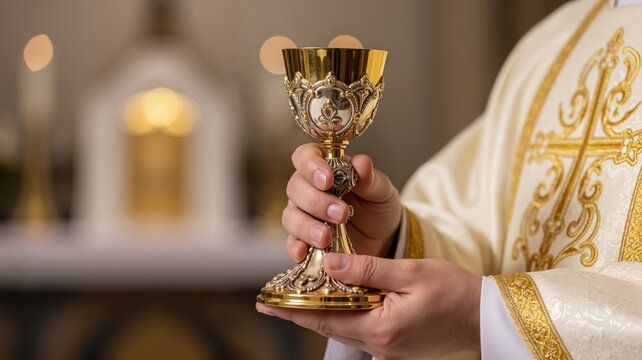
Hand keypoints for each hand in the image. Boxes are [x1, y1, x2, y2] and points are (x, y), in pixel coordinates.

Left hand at [256, 253, 480, 358]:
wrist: (485, 317)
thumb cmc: (455, 292)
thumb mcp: (411, 272)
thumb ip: (367, 269)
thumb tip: (329, 264)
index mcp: (380, 327)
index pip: (323, 317)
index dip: (291, 310)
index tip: (264, 301)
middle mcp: (378, 345)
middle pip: (327, 326)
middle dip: (297, 312)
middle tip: (270, 299)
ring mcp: (386, 349)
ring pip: (341, 329)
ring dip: (318, 314)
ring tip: (295, 298)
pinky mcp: (394, 346)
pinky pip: (358, 331)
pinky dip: (341, 316)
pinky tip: (336, 302)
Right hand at [283, 143, 401, 261]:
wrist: (383, 238)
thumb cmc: (377, 206)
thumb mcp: (381, 191)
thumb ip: (369, 178)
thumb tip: (361, 163)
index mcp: (325, 168)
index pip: (305, 157)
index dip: (311, 166)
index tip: (328, 180)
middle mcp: (308, 189)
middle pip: (295, 188)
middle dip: (316, 201)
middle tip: (341, 214)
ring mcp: (302, 215)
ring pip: (290, 216)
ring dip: (306, 226)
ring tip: (326, 237)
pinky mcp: (303, 240)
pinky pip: (291, 243)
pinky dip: (295, 247)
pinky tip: (303, 252)